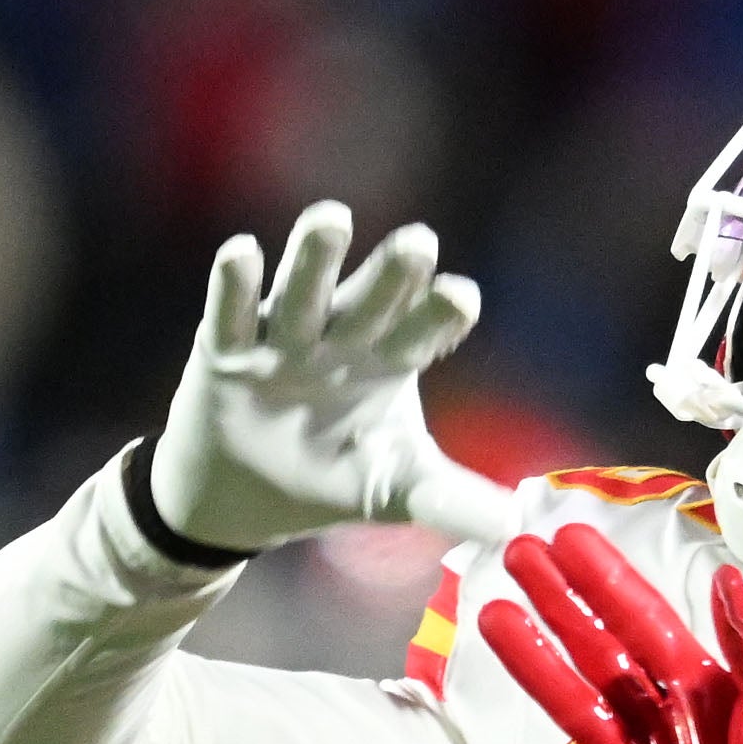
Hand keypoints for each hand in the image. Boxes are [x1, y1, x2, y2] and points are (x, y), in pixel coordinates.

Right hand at [151, 201, 508, 554]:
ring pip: (304, 293)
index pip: (424, 332)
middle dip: (393, 274)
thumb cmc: (329, 477)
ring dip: (315, 259)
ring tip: (331, 216)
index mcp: (390, 363)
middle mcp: (342, 339)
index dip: (441, 315)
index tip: (461, 297)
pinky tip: (242, 253)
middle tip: (418, 241)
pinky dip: (235, 286)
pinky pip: (232, 314)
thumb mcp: (394, 490)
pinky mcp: (228, 352)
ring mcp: (285, 341)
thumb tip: (514, 527)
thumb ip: (449, 500)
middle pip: (372, 301)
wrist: (240, 500)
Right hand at [435, 530, 742, 743]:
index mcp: (713, 692)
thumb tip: (724, 579)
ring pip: (575, 710)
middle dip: (562, 603)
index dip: (606, 580)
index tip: (568, 536)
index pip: (646, 622)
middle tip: (517, 554)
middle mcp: (669, 726)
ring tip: (493, 617)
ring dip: (534, 666)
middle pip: (601, 654)